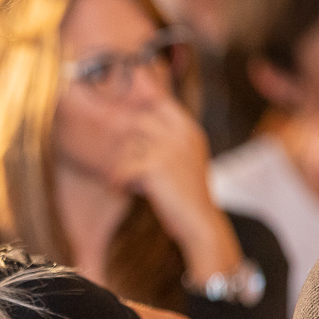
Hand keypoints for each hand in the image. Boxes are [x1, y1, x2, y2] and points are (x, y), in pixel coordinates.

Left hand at [106, 97, 241, 281]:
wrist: (200, 223)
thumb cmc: (185, 195)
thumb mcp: (183, 160)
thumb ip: (165, 138)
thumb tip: (132, 123)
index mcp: (189, 130)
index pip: (159, 100)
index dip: (139, 95)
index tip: (124, 98)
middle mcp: (181, 133)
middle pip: (136, 122)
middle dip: (124, 145)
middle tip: (122, 164)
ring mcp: (169, 148)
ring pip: (127, 147)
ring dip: (123, 166)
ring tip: (129, 181)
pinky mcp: (156, 166)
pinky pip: (123, 168)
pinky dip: (119, 181)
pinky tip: (123, 189)